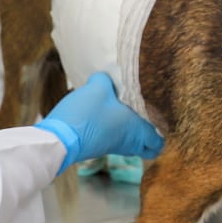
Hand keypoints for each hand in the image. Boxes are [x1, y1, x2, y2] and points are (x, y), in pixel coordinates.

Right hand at [35, 72, 164, 175]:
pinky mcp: (98, 145)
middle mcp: (127, 142)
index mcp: (135, 130)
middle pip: (146, 146)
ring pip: (130, 142)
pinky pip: (116, 139)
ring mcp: (112, 146)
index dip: (162, 133)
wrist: (59, 139)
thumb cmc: (86, 115)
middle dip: (149, 134)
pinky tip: (109, 113)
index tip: (161, 118)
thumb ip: (106, 79)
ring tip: (127, 109)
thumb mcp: (98, 88)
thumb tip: (107, 76)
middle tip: (147, 114)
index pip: (159, 143)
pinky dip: (117, 130)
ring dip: (132, 130)